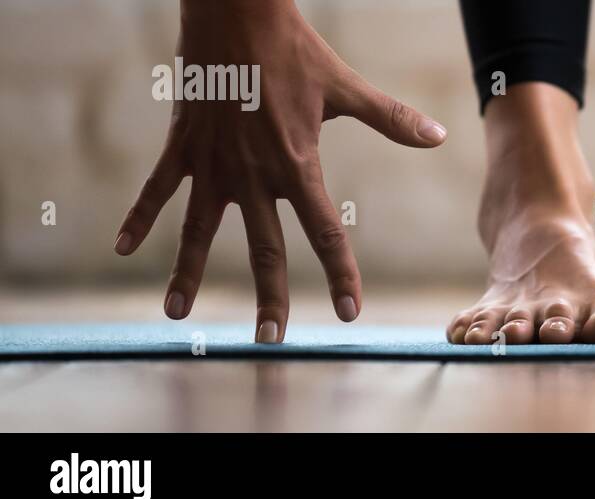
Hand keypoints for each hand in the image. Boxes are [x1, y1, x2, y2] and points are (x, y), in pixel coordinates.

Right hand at [114, 0, 446, 342]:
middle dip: (270, 296)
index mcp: (297, 164)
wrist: (235, 13)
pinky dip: (140, 216)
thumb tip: (440, 136)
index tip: (349, 311)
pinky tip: (124, 248)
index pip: (325, 231)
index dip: (340, 273)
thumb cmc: (294, 49)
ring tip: (178, 314)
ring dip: (189, 272)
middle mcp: (254, 173)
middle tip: (271, 339)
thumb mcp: (345, 86)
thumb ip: (391, 118)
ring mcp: (213, 163)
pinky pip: (157, 189)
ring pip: (200, 230)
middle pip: (264, 247)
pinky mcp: (183, 145)